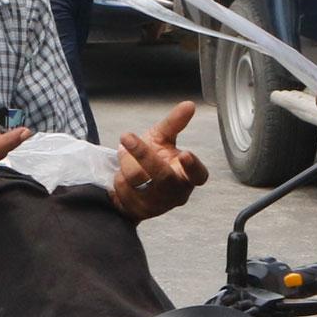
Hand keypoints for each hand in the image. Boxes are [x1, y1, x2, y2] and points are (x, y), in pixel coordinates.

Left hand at [109, 100, 208, 220]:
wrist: (133, 186)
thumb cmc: (155, 159)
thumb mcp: (163, 138)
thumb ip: (175, 123)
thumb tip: (189, 105)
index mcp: (188, 175)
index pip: (198, 175)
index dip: (193, 167)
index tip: (185, 154)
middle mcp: (176, 193)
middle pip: (162, 176)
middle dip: (143, 154)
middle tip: (126, 136)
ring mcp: (157, 205)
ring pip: (136, 178)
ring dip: (125, 161)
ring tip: (125, 155)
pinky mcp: (139, 212)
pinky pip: (122, 189)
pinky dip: (118, 176)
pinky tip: (121, 175)